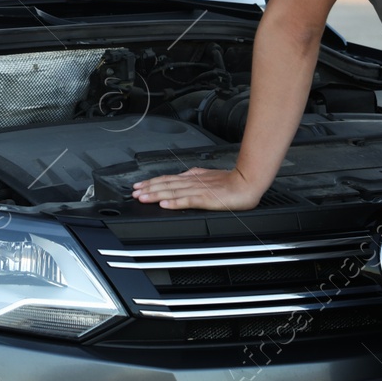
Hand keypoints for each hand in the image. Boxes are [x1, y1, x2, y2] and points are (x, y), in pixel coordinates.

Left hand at [132, 167, 266, 211]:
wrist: (248, 181)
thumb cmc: (231, 180)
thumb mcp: (208, 176)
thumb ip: (194, 177)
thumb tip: (181, 177)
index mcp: (193, 177)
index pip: (167, 179)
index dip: (152, 182)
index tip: (139, 186)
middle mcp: (192, 182)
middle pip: (165, 185)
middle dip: (148, 188)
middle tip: (134, 192)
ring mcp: (198, 190)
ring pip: (172, 192)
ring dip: (155, 195)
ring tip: (142, 198)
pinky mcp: (206, 198)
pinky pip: (187, 201)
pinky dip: (174, 203)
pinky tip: (164, 205)